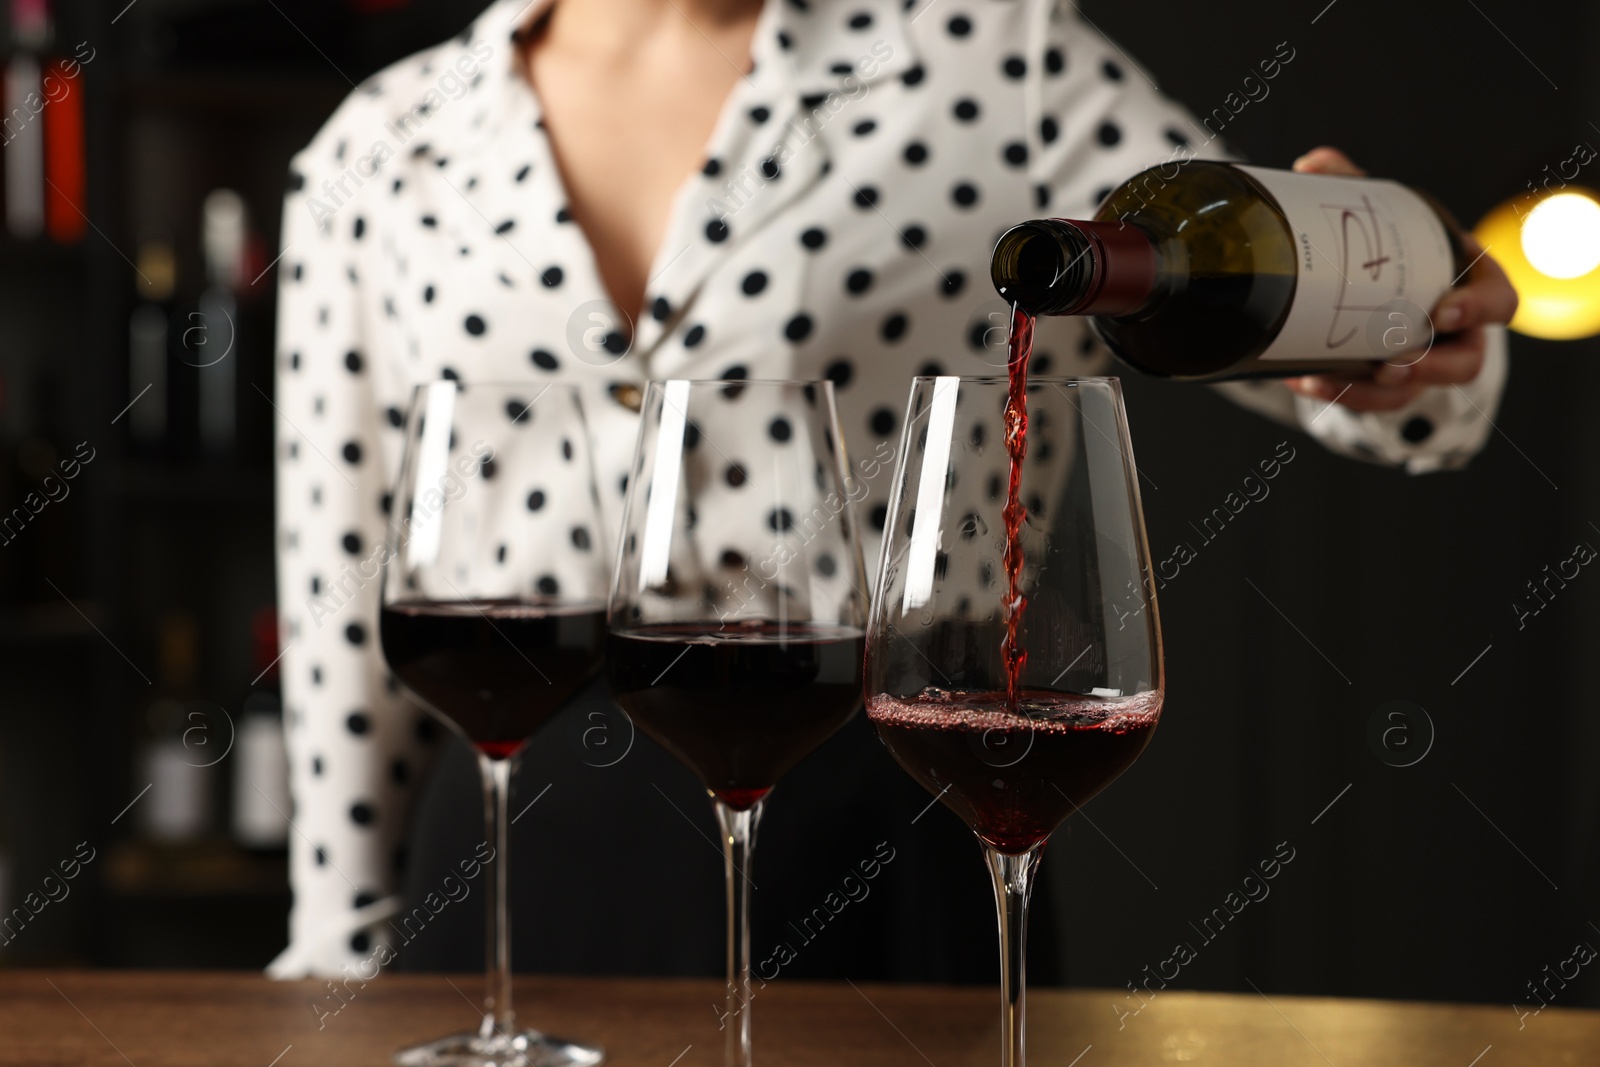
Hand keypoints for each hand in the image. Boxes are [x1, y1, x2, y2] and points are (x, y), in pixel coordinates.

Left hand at [1281, 147, 1518, 412]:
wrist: (1381, 284)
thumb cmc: (1401, 248)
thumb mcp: (1388, 215)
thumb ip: (1355, 186)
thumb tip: (1312, 163)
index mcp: (1471, 285)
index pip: (1498, 303)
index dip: (1477, 310)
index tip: (1442, 310)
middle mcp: (1457, 333)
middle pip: (1464, 363)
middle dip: (1429, 366)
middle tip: (1390, 362)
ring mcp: (1424, 365)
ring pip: (1414, 393)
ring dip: (1376, 393)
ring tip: (1336, 379)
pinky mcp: (1389, 387)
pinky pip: (1371, 402)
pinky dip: (1338, 393)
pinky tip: (1302, 380)